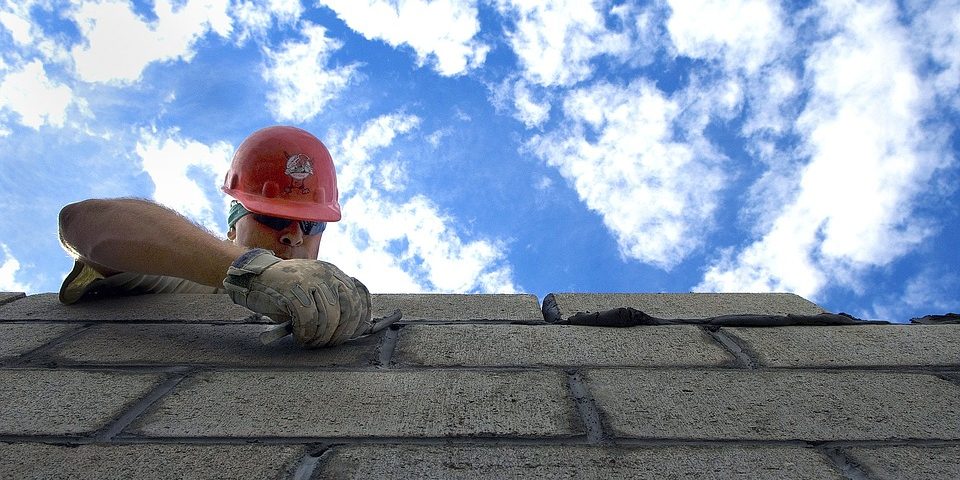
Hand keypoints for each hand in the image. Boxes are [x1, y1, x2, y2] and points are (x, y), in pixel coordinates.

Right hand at [222, 249, 377, 347]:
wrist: (254, 277)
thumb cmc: (285, 292)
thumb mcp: (313, 292)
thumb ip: (332, 304)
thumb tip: (353, 330)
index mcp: (334, 273)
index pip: (360, 295)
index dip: (361, 318)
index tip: (353, 335)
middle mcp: (326, 273)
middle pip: (349, 308)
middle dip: (341, 333)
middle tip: (327, 344)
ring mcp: (310, 279)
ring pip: (330, 316)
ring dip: (321, 337)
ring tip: (311, 343)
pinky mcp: (293, 288)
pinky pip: (308, 318)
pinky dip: (306, 333)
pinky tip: (300, 338)